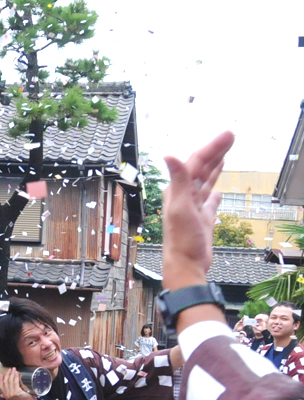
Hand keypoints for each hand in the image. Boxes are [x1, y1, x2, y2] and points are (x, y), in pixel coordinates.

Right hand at [0, 368, 34, 399]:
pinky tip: (17, 373)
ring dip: (12, 374)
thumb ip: (7, 396)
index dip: (1, 380)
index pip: (1, 387)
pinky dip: (16, 376)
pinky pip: (15, 382)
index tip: (2, 375)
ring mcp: (12, 393)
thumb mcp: (13, 399)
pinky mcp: (16, 391)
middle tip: (10, 369)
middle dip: (7, 375)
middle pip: (5, 382)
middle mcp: (8, 395)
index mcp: (6, 396)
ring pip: (10, 381)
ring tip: (13, 369)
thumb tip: (1, 394)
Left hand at [163, 132, 233, 290]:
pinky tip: (219, 190)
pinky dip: (214, 194)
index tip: (228, 135)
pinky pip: (208, 202)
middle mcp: (184, 196)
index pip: (196, 162)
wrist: (186, 264)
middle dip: (215, 152)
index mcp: (178, 191)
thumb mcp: (180, 206)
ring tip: (224, 155)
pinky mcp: (201, 220)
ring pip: (204, 182)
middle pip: (201, 169)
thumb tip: (168, 155)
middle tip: (231, 137)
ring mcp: (193, 208)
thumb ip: (177, 180)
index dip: (212, 148)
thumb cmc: (182, 239)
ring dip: (214, 168)